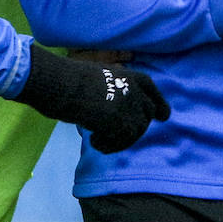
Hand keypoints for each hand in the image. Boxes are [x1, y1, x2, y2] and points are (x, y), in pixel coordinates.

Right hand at [14, 46, 169, 152]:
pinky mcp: (121, 122)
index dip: (159, 104)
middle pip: (146, 115)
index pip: (152, 91)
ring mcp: (129, 106)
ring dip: (119, 140)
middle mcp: (134, 90)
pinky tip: (94, 142)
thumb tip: (118, 112)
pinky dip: (109, 146)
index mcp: (130, 75)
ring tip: (97, 140)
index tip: (162, 116)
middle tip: (113, 136)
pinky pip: (123, 142)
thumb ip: (115, 90)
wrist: (60, 83)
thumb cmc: (69, 79)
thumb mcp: (100, 77)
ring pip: (136, 131)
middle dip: (135, 128)